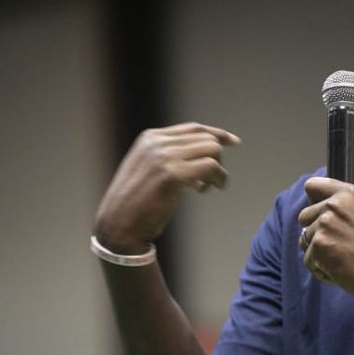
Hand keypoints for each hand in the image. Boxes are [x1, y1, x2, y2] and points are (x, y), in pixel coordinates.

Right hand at [94, 123, 240, 252]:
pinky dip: (218, 179)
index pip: (194, 128)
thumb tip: (203, 153)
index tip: (235, 142)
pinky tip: (205, 191)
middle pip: (207, 138)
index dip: (217, 134)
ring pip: (212, 150)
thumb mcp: (148, 170)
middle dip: (217, 159)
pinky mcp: (172, 174)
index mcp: (150, 138)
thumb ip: (169, 156)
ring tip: (206, 188)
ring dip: (218, 171)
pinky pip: (211, 167)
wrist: (118, 226)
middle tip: (209, 183)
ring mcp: (164, 156)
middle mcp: (157, 142)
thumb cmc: (136, 204)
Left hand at [297, 176, 353, 300]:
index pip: (312, 186)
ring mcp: (325, 224)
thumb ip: (343, 207)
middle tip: (339, 244)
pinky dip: (321, 269)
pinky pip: (308, 260)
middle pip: (304, 216)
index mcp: (348, 193)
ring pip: (305, 240)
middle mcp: (334, 204)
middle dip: (315, 231)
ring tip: (343, 259)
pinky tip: (341, 270)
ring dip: (319, 253)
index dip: (314, 203)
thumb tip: (318, 211)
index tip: (321, 215)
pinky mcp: (319, 245)